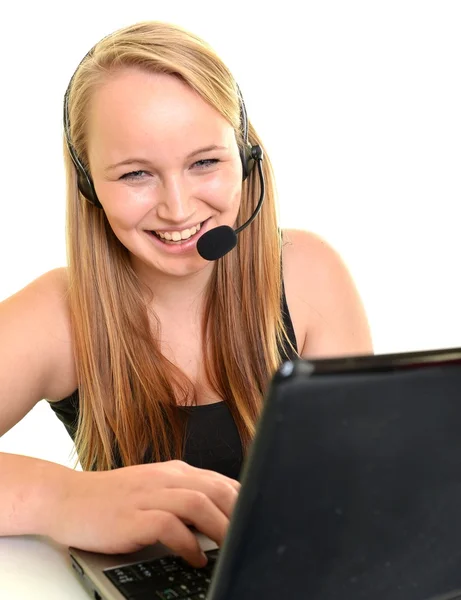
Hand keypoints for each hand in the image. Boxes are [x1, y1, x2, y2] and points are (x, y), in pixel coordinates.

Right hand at [46, 460, 239, 566]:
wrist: (68, 498)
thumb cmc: (113, 499)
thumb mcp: (153, 490)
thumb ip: (183, 497)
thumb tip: (218, 516)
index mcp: (174, 471)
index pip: (220, 480)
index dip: (243, 501)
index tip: (255, 520)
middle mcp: (165, 478)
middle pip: (216, 488)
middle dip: (239, 513)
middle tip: (250, 536)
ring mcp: (148, 494)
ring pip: (198, 503)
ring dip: (220, 527)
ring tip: (231, 548)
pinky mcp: (133, 516)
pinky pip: (170, 525)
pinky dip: (188, 543)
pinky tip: (196, 558)